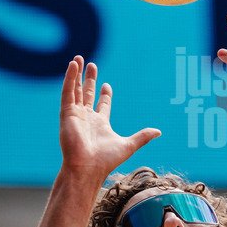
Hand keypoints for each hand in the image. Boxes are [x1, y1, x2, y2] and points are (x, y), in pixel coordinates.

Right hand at [59, 56, 159, 178]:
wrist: (87, 168)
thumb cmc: (106, 160)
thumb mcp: (129, 145)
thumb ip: (142, 136)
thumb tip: (159, 131)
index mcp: (100, 124)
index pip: (102, 105)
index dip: (105, 94)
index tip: (106, 84)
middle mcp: (87, 118)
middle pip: (87, 94)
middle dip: (89, 80)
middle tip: (91, 65)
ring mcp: (76, 115)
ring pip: (75, 90)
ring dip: (76, 74)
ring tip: (78, 59)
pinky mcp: (67, 113)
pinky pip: (67, 92)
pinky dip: (69, 78)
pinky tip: (73, 65)